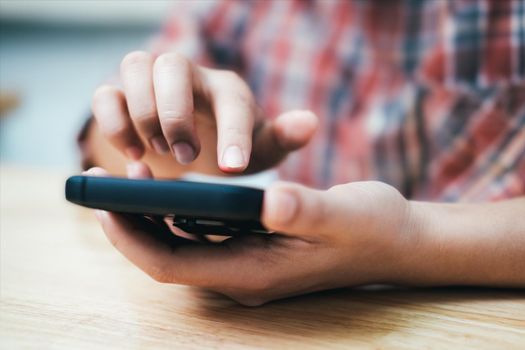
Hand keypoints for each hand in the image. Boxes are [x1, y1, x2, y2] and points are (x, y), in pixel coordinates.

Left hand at [87, 162, 416, 305]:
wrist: (397, 240)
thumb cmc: (373, 229)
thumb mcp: (344, 214)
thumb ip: (306, 210)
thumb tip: (269, 200)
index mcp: (256, 272)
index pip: (174, 265)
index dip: (133, 238)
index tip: (107, 202)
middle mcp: (243, 273)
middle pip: (168, 256)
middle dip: (132, 223)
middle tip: (113, 177)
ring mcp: (248, 261)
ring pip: (182, 245)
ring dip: (153, 216)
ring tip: (135, 175)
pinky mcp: (255, 246)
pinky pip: (203, 234)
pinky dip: (180, 212)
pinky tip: (176, 183)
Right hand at [91, 51, 317, 173]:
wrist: (198, 145)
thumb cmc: (232, 146)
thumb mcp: (260, 149)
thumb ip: (282, 138)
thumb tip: (309, 123)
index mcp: (228, 90)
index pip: (232, 100)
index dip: (232, 132)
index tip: (231, 168)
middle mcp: (189, 77)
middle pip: (172, 65)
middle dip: (175, 115)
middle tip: (185, 157)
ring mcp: (153, 83)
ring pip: (135, 66)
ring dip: (141, 113)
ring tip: (156, 153)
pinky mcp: (123, 98)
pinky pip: (105, 94)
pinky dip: (113, 122)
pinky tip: (133, 155)